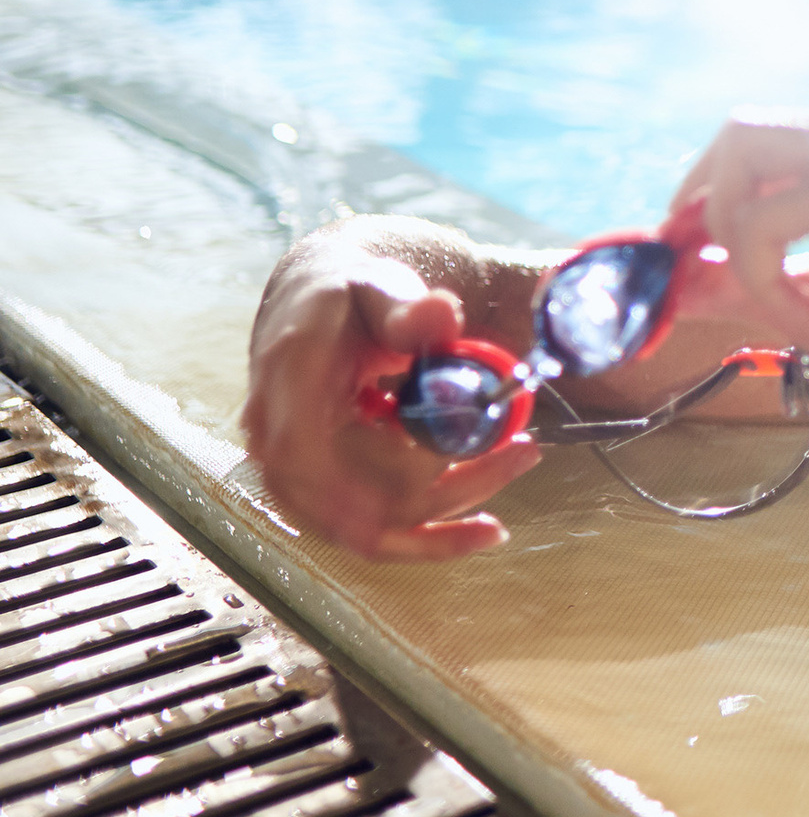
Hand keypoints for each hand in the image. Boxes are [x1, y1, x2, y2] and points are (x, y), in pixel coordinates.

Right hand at [243, 237, 541, 559]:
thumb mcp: (378, 288)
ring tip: (520, 460)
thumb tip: (442, 313)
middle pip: (341, 503)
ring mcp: (301, 465)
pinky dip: (432, 528)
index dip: (338, 493)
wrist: (320, 304)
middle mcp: (281, 431)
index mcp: (288, 377)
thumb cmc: (351, 296)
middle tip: (520, 452)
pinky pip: (376, 524)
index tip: (405, 505)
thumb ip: (406, 309)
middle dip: (436, 496)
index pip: (294, 451)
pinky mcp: (329, 484)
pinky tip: (486, 525)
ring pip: (364, 525)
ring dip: (445, 514)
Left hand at [668, 110, 808, 468]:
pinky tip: (804, 314)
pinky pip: (762, 217)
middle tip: (693, 264)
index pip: (758, 138)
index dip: (705, 190)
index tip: (682, 250)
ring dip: (733, 238)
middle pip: (741, 127)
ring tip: (775, 299)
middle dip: (700, 198)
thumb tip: (673, 276)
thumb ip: (744, 278)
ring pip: (742, 152)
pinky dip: (761, 273)